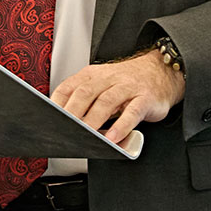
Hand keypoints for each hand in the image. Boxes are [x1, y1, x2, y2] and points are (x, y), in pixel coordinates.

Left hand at [51, 53, 185, 145]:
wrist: (163, 72)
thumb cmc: (127, 84)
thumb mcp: (103, 84)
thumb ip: (85, 100)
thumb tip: (63, 124)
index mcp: (93, 75)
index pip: (69, 86)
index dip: (57, 103)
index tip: (47, 119)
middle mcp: (109, 78)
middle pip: (85, 93)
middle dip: (72, 112)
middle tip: (63, 130)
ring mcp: (128, 87)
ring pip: (107, 101)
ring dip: (94, 120)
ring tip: (86, 136)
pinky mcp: (146, 98)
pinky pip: (133, 112)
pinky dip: (122, 126)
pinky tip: (113, 138)